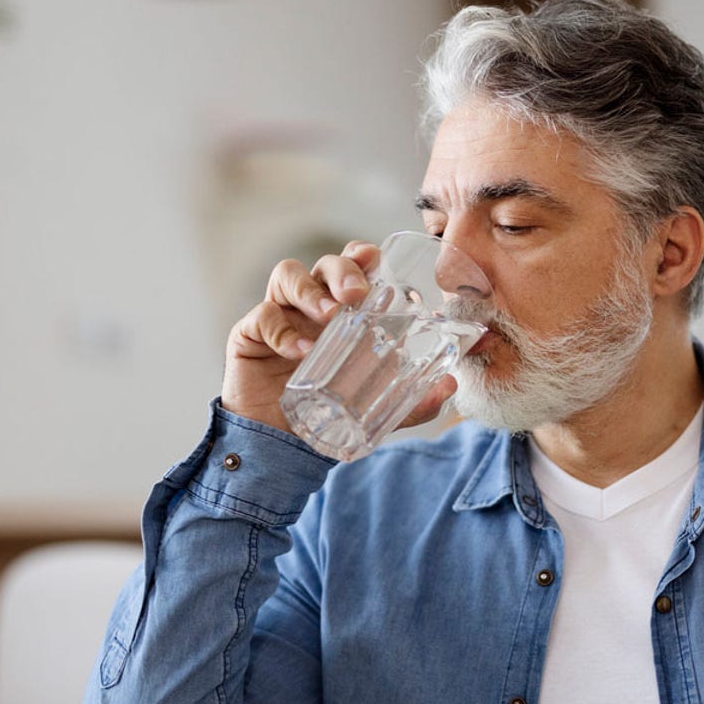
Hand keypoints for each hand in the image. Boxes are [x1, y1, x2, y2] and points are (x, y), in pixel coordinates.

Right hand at [221, 240, 457, 434]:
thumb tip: (452, 386)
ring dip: (310, 290)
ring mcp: (279, 315)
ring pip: (288, 275)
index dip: (362, 256)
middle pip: (324, 264)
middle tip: (357, 293)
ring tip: (329, 316)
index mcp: (342, 311)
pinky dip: (282, 330)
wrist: (283, 446)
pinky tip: (299, 351)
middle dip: (342, 270)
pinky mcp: (250, 334)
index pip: (352, 267)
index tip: (376, 260)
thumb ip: (415, 401)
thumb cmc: (329, 413)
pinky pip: (262, 317)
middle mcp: (311, 305)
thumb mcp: (378, 407)